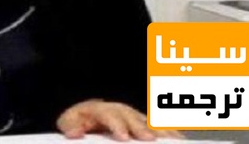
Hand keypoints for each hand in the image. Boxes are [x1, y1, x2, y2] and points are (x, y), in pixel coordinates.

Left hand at [56, 99, 183, 140]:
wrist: (84, 115)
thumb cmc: (78, 121)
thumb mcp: (69, 123)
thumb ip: (71, 127)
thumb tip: (75, 133)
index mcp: (98, 109)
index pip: (108, 114)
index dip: (117, 125)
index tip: (124, 137)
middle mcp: (116, 109)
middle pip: (130, 116)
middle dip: (140, 127)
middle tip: (149, 139)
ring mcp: (130, 114)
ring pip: (145, 119)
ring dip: (157, 129)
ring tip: (170, 139)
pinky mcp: (139, 122)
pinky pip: (154, 125)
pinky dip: (166, 131)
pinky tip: (178, 138)